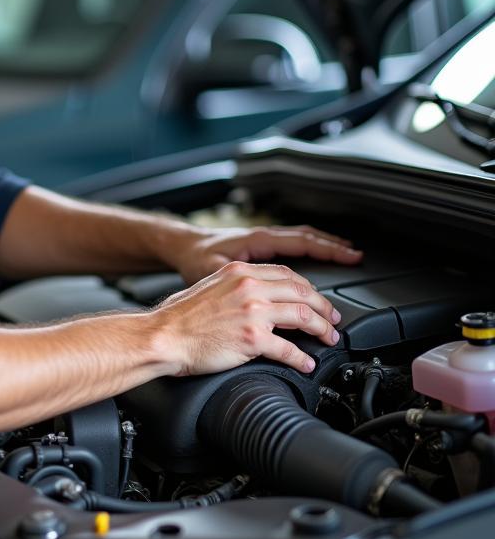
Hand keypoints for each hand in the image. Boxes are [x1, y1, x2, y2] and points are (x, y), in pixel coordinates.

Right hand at [149, 260, 341, 376]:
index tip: (316, 300)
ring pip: (303, 316)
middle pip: (302, 292)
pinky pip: (288, 349)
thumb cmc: (178, 318)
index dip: (308, 289)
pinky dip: (302, 358)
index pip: (286, 274)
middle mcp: (249, 286)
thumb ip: (237, 288)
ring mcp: (252, 311)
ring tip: (328, 340)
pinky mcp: (252, 338)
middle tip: (333, 321)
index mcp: (239, 272)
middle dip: (324, 308)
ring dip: (322, 330)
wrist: (163, 336)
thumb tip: (260, 300)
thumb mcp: (210, 287)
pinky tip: (306, 364)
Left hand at [169, 222, 362, 284]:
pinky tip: (318, 254)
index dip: (328, 250)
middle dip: (333, 248)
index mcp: (258, 241)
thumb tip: (258, 301)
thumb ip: (238, 283)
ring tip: (347, 253)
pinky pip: (290, 242)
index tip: (350, 257)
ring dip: (324, 245)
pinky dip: (309, 246)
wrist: (181, 247)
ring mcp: (262, 240)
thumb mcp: (214, 271)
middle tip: (356, 259)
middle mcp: (263, 237)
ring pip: (301, 238)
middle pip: (307, 238)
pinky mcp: (259, 246)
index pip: (302, 242)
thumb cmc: (194, 259)